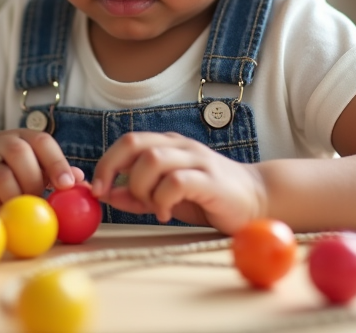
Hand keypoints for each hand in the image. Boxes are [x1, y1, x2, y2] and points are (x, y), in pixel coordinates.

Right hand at [0, 129, 83, 210]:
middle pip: (19, 153)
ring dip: (14, 198)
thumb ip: (56, 176)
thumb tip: (83, 183)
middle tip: (38, 202)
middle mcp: (1, 142)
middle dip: (33, 181)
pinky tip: (2, 216)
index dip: (56, 162)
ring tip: (20, 213)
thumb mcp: (33, 170)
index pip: (42, 141)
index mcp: (23, 137)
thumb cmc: (9, 176)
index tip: (67, 185)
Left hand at [90, 132, 266, 233]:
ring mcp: (197, 160)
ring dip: (142, 188)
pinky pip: (176, 181)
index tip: (97, 188)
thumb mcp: (167, 195)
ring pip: (152, 160)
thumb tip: (107, 195)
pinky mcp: (210, 180)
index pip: (128, 142)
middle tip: (110, 194)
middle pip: (134, 143)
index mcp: (168, 146)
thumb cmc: (209, 197)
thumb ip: (139, 195)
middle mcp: (180, 147)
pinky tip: (167, 213)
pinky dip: (163, 199)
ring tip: (152, 207)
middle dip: (112, 168)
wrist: (258, 198)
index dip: (106, 163)